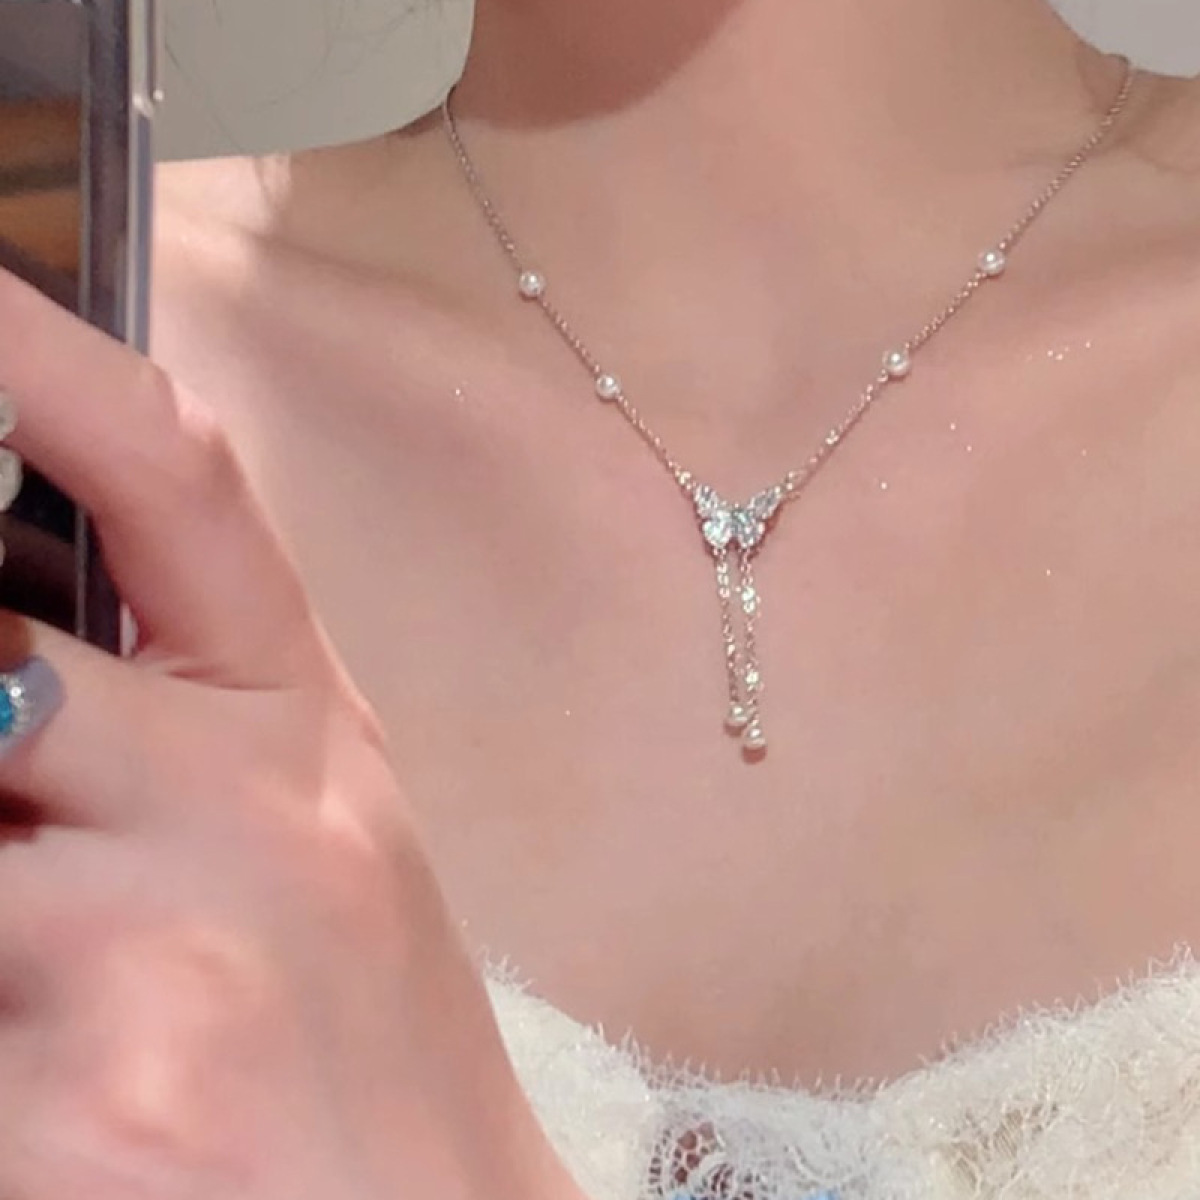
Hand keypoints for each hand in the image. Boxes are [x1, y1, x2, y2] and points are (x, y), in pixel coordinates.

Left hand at [0, 270, 580, 1199]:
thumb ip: (183, 720)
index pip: (180, 482)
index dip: (49, 358)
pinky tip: (60, 1050)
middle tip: (31, 780)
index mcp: (307, 726)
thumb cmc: (367, 1034)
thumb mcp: (322, 837)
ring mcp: (159, 957)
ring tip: (78, 961)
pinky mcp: (74, 1107)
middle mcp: (250, 811)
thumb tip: (16, 650)